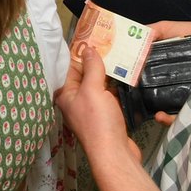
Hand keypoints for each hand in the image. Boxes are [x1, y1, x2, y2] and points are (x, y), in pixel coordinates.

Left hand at [57, 44, 142, 167]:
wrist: (114, 153)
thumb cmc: (98, 121)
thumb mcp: (92, 90)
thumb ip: (91, 68)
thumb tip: (89, 49)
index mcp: (65, 94)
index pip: (69, 67)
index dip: (79, 52)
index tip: (90, 37)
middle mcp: (75, 101)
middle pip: (84, 75)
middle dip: (95, 60)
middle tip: (108, 42)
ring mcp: (90, 109)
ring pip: (97, 85)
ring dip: (107, 73)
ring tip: (118, 53)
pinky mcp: (105, 116)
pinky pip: (108, 96)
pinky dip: (115, 86)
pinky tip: (124, 75)